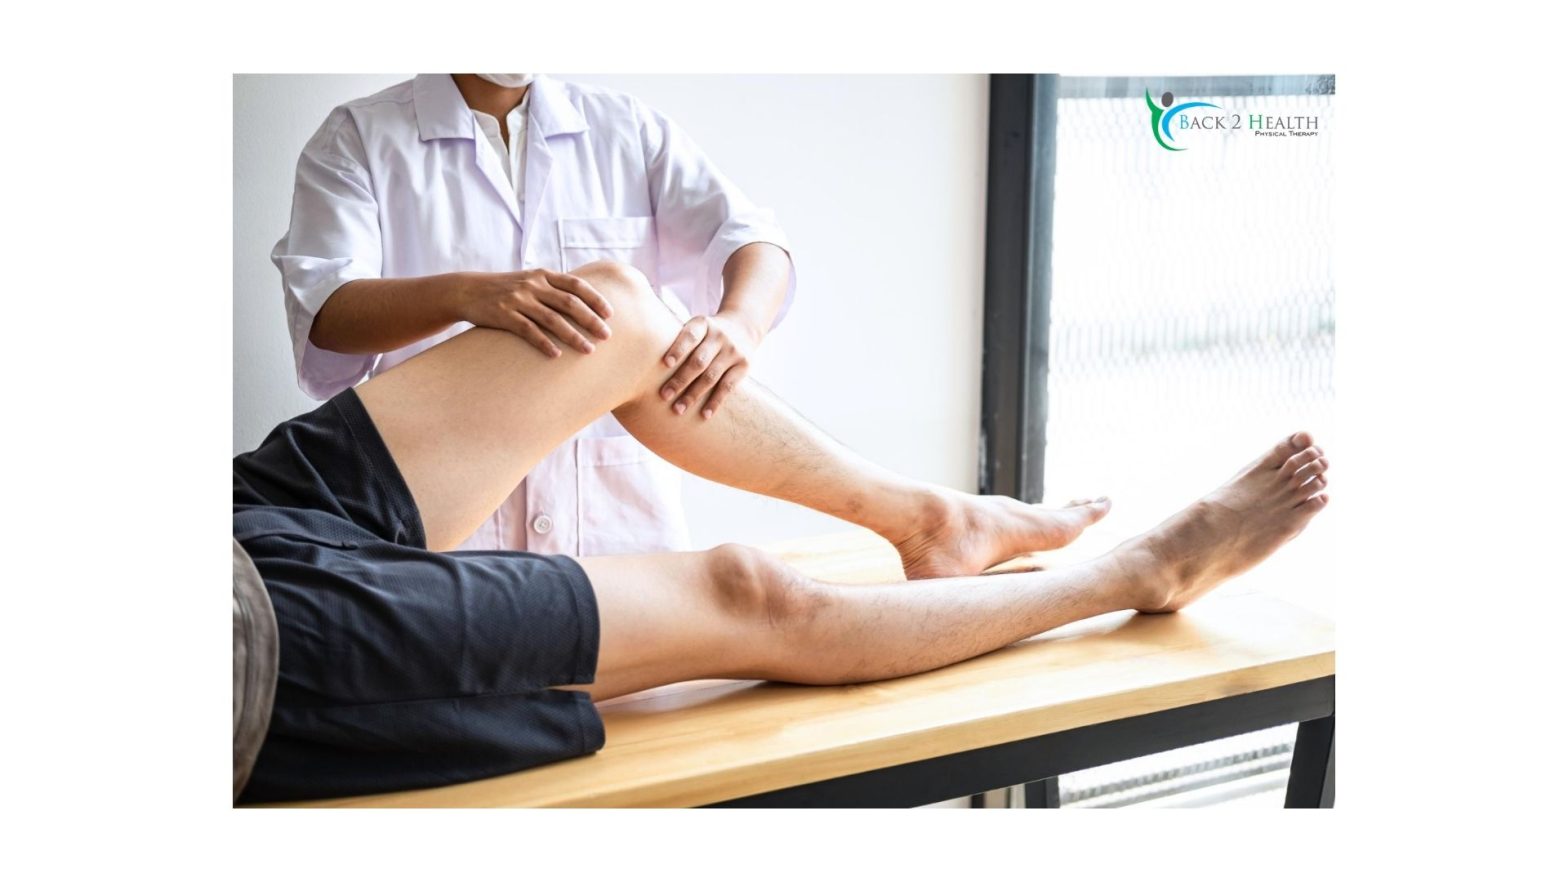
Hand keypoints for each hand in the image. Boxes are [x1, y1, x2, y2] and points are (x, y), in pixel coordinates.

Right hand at [452, 269, 613, 357]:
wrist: (467, 290)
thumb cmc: (505, 289)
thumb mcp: (529, 280)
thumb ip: (552, 287)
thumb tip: (583, 301)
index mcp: (542, 275)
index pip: (576, 285)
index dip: (595, 299)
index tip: (610, 314)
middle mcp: (533, 285)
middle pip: (569, 303)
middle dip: (591, 320)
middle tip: (607, 336)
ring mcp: (518, 300)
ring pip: (552, 319)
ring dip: (573, 336)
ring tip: (589, 350)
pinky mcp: (504, 315)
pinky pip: (528, 331)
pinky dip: (544, 343)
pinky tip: (557, 355)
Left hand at [659, 313, 761, 418]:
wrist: (743, 327)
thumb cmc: (706, 334)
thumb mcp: (695, 328)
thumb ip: (677, 341)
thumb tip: (644, 365)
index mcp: (703, 324)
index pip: (690, 336)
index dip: (678, 349)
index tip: (665, 364)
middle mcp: (720, 336)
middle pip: (698, 361)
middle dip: (680, 380)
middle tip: (664, 396)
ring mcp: (733, 351)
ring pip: (711, 377)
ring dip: (693, 395)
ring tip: (678, 409)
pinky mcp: (744, 366)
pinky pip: (728, 387)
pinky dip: (715, 402)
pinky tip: (704, 415)